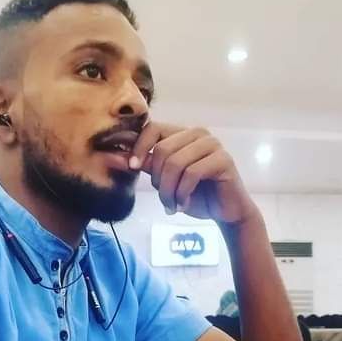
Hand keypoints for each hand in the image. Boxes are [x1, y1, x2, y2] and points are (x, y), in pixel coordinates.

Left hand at [130, 122, 257, 224]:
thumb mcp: (165, 180)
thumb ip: (147, 166)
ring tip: (172, 205)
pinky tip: (184, 204)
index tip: (132, 168)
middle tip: (163, 200)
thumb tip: (117, 157)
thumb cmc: (195, 195)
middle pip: (162, 150)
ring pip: (175, 163)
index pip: (153, 128)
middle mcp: (198, 134)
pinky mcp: (223, 159)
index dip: (139, 147)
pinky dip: (183, 193)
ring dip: (169, 191)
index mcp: (182, 134)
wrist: (224, 212)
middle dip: (157, 180)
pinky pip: (192, 173)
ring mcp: (212, 144)